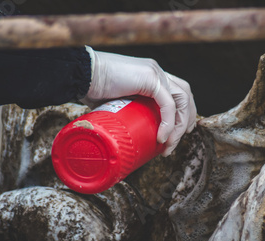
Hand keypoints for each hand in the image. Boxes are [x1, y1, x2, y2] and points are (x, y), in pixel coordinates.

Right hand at [80, 47, 196, 156]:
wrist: (80, 74)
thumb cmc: (90, 89)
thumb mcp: (114, 104)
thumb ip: (123, 113)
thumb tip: (121, 136)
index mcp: (151, 76)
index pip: (178, 93)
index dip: (182, 113)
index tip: (176, 135)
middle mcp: (156, 72)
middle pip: (184, 96)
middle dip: (185, 121)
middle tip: (173, 144)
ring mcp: (155, 73)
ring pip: (181, 100)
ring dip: (178, 126)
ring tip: (168, 145)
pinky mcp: (150, 78)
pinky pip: (168, 104)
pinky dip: (168, 122)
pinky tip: (162, 137)